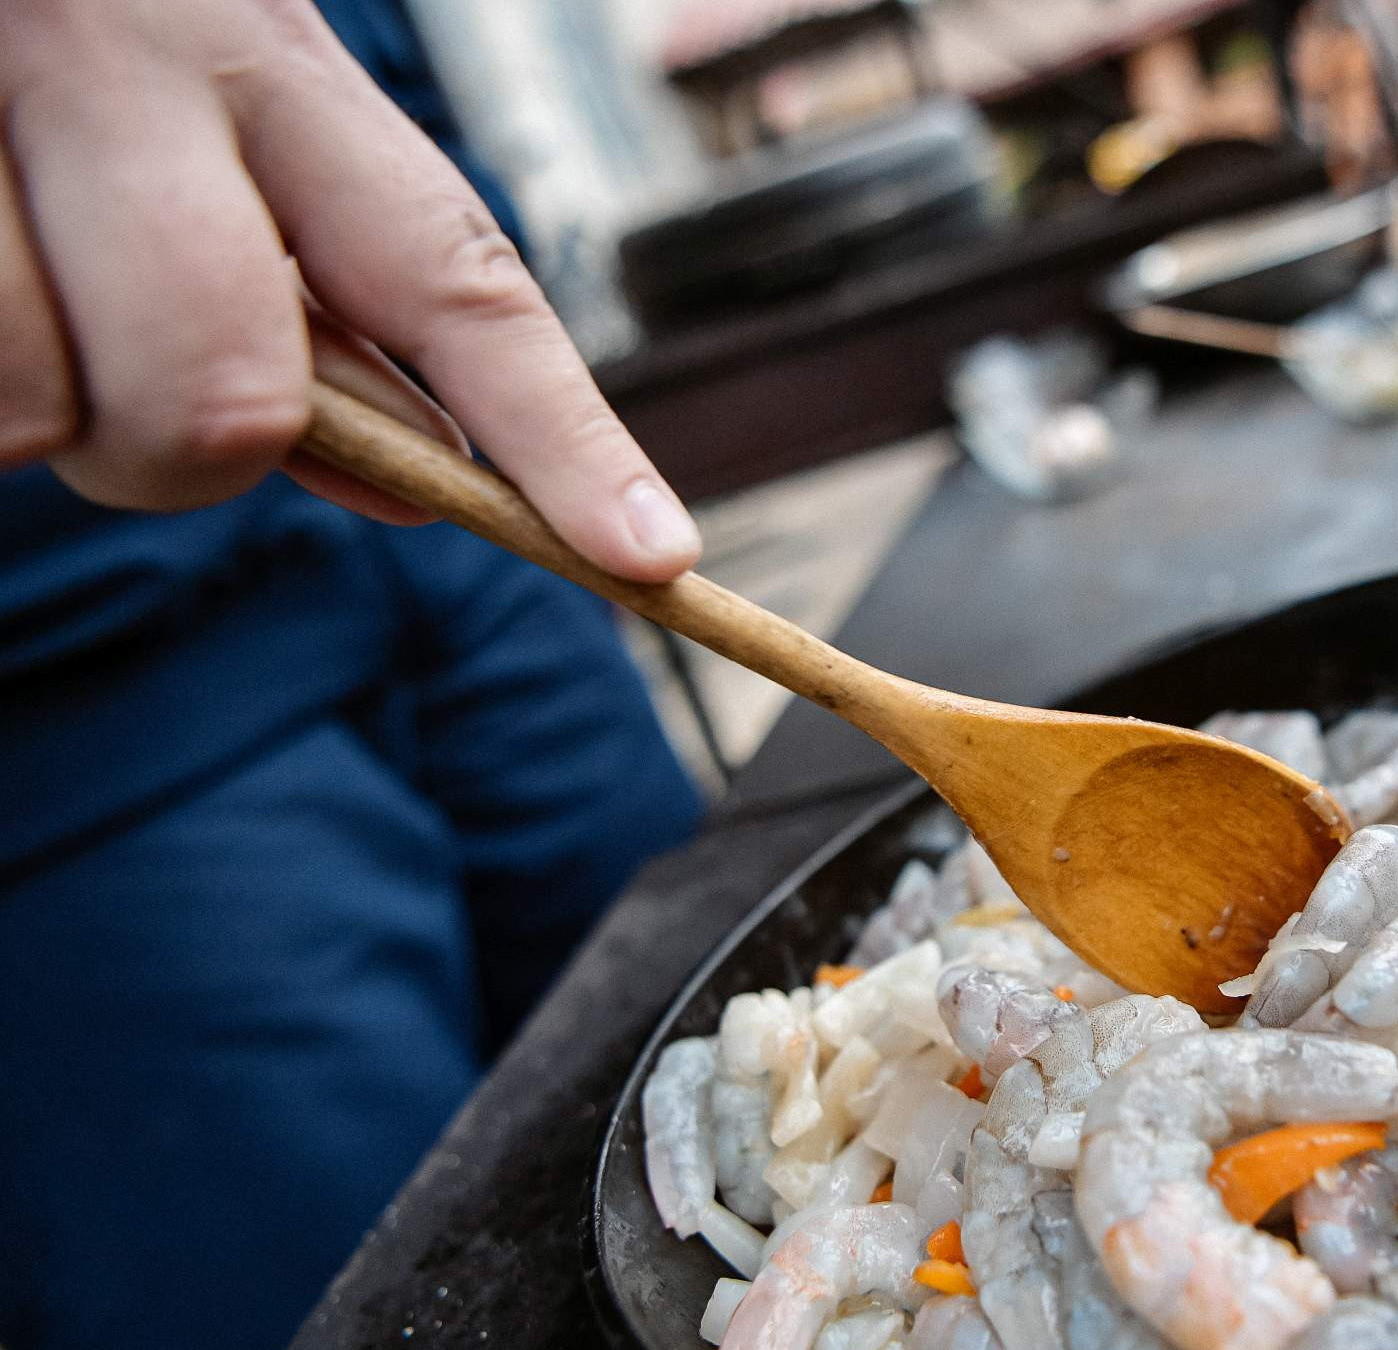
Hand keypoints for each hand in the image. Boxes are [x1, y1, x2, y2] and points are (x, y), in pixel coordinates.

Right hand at [0, 0, 699, 580]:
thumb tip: (417, 497)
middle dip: (188, 458)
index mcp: (275, 71)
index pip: (454, 283)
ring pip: (45, 404)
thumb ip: (320, 318)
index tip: (649, 552)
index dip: (560, 439)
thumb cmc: (86, 70)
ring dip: (39, 414)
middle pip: (232, 393)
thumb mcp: (229, 146)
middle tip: (133, 397)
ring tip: (20, 297)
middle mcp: (142, 64)